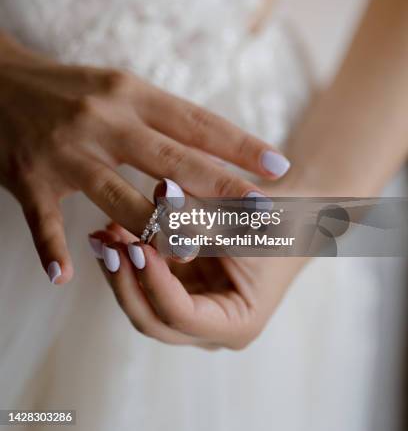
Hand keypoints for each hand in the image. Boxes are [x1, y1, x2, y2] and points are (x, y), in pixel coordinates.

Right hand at [0, 33, 289, 283]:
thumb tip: (216, 142)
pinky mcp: (28, 179)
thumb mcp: (120, 87)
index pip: (196, 122)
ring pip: (119, 198)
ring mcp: (66, 152)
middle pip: (171, 162)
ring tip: (195, 252)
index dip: (240, 145)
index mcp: (130, 94)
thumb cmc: (71, 87)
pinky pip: (43, 221)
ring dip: (158, 230)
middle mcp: (103, 121)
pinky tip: (67, 277)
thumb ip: (162, 115)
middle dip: (222, 190)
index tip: (279, 166)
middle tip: (264, 212)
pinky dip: (53, 250)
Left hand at [90, 222, 305, 348]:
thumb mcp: (244, 220)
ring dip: (121, 268)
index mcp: (235, 324)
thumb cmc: (279, 220)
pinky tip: (114, 228)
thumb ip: (203, 211)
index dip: (155, 282)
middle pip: (153, 319)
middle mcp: (210, 326)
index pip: (181, 316)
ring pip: (143, 301)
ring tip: (103, 233)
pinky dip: (131, 256)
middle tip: (108, 247)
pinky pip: (147, 279)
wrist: (291, 214)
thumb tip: (160, 192)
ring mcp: (194, 308)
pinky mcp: (183, 288)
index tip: (137, 246)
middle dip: (126, 282)